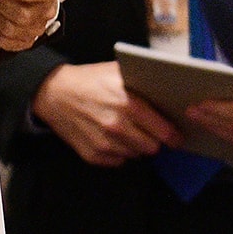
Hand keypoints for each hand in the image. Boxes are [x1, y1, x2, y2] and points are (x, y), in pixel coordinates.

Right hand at [32, 60, 178, 166]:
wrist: (54, 93)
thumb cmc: (90, 80)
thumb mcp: (118, 72)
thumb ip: (144, 83)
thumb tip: (172, 93)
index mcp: (128, 104)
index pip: (164, 132)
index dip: (174, 136)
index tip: (178, 137)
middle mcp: (117, 126)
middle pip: (153, 148)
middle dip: (156, 141)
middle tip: (152, 133)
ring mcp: (104, 143)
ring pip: (136, 155)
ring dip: (137, 146)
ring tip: (129, 131)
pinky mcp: (92, 155)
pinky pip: (119, 161)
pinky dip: (120, 152)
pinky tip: (113, 137)